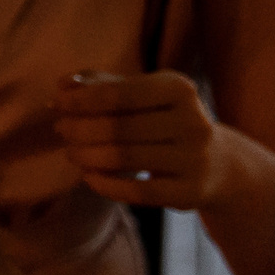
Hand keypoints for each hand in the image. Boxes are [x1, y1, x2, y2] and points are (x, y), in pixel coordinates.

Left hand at [55, 70, 224, 206]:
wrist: (218, 165)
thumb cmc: (165, 121)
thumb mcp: (143, 95)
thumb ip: (102, 85)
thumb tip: (63, 83)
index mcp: (179, 89)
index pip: (117, 94)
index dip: (80, 100)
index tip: (56, 103)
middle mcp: (192, 122)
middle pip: (117, 128)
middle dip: (78, 128)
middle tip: (60, 129)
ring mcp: (194, 159)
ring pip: (122, 158)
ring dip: (85, 155)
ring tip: (72, 151)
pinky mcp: (189, 192)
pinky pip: (135, 191)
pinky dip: (103, 184)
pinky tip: (88, 176)